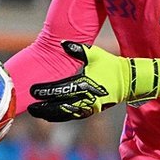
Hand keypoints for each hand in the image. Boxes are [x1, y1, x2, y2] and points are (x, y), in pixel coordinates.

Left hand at [27, 41, 159, 121]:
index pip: (60, 89)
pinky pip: (73, 116)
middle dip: (44, 108)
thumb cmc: (110, 65)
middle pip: (60, 106)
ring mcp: (89, 106)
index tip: (33, 91)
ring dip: (50, 114)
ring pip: (65, 114)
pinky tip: (50, 116)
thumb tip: (62, 43)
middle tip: (30, 108)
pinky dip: (60, 117)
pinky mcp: (92, 111)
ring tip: (37, 113)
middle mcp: (85, 97)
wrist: (129, 81)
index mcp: (84, 83)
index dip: (45, 91)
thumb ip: (77, 49)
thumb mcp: (94, 54)